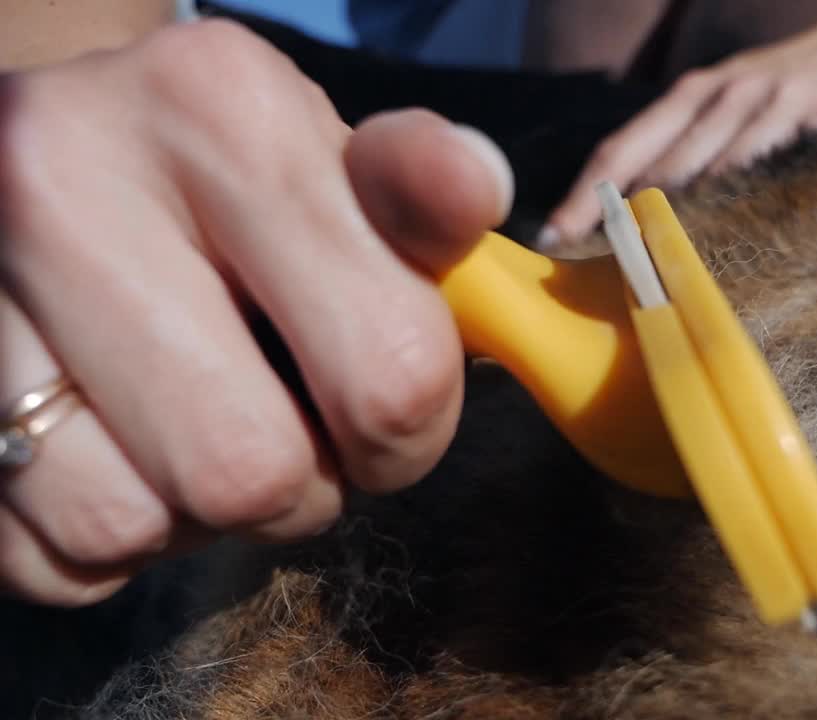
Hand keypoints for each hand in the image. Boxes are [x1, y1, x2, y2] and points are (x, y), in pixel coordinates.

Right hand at [0, 19, 512, 605]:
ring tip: (198, 426)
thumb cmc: (229, 177)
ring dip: (197, 515)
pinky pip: (49, 555)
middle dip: (307, 486)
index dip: (412, 428)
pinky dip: (108, 539)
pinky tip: (120, 448)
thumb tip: (473, 187)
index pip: (389, 369)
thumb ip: (421, 192)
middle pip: (252, 475)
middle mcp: (62, 183)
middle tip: (297, 428)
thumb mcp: (335, 160)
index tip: (390, 403)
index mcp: (217, 111)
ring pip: (131, 527)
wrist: (57, 156)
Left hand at [541, 10, 816, 247]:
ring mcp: (766, 101)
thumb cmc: (797, 84)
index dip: (585, 195)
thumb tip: (642, 212)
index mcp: (692, 92)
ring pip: (707, 176)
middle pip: (655, 169)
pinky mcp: (813, 112)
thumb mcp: (736, 100)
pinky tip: (729, 243)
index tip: (555, 235)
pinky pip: (769, 170)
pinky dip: (744, 208)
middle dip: (623, 223)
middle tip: (599, 270)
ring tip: (654, 272)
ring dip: (677, 227)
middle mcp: (720, 93)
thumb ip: (693, 145)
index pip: (622, 147)